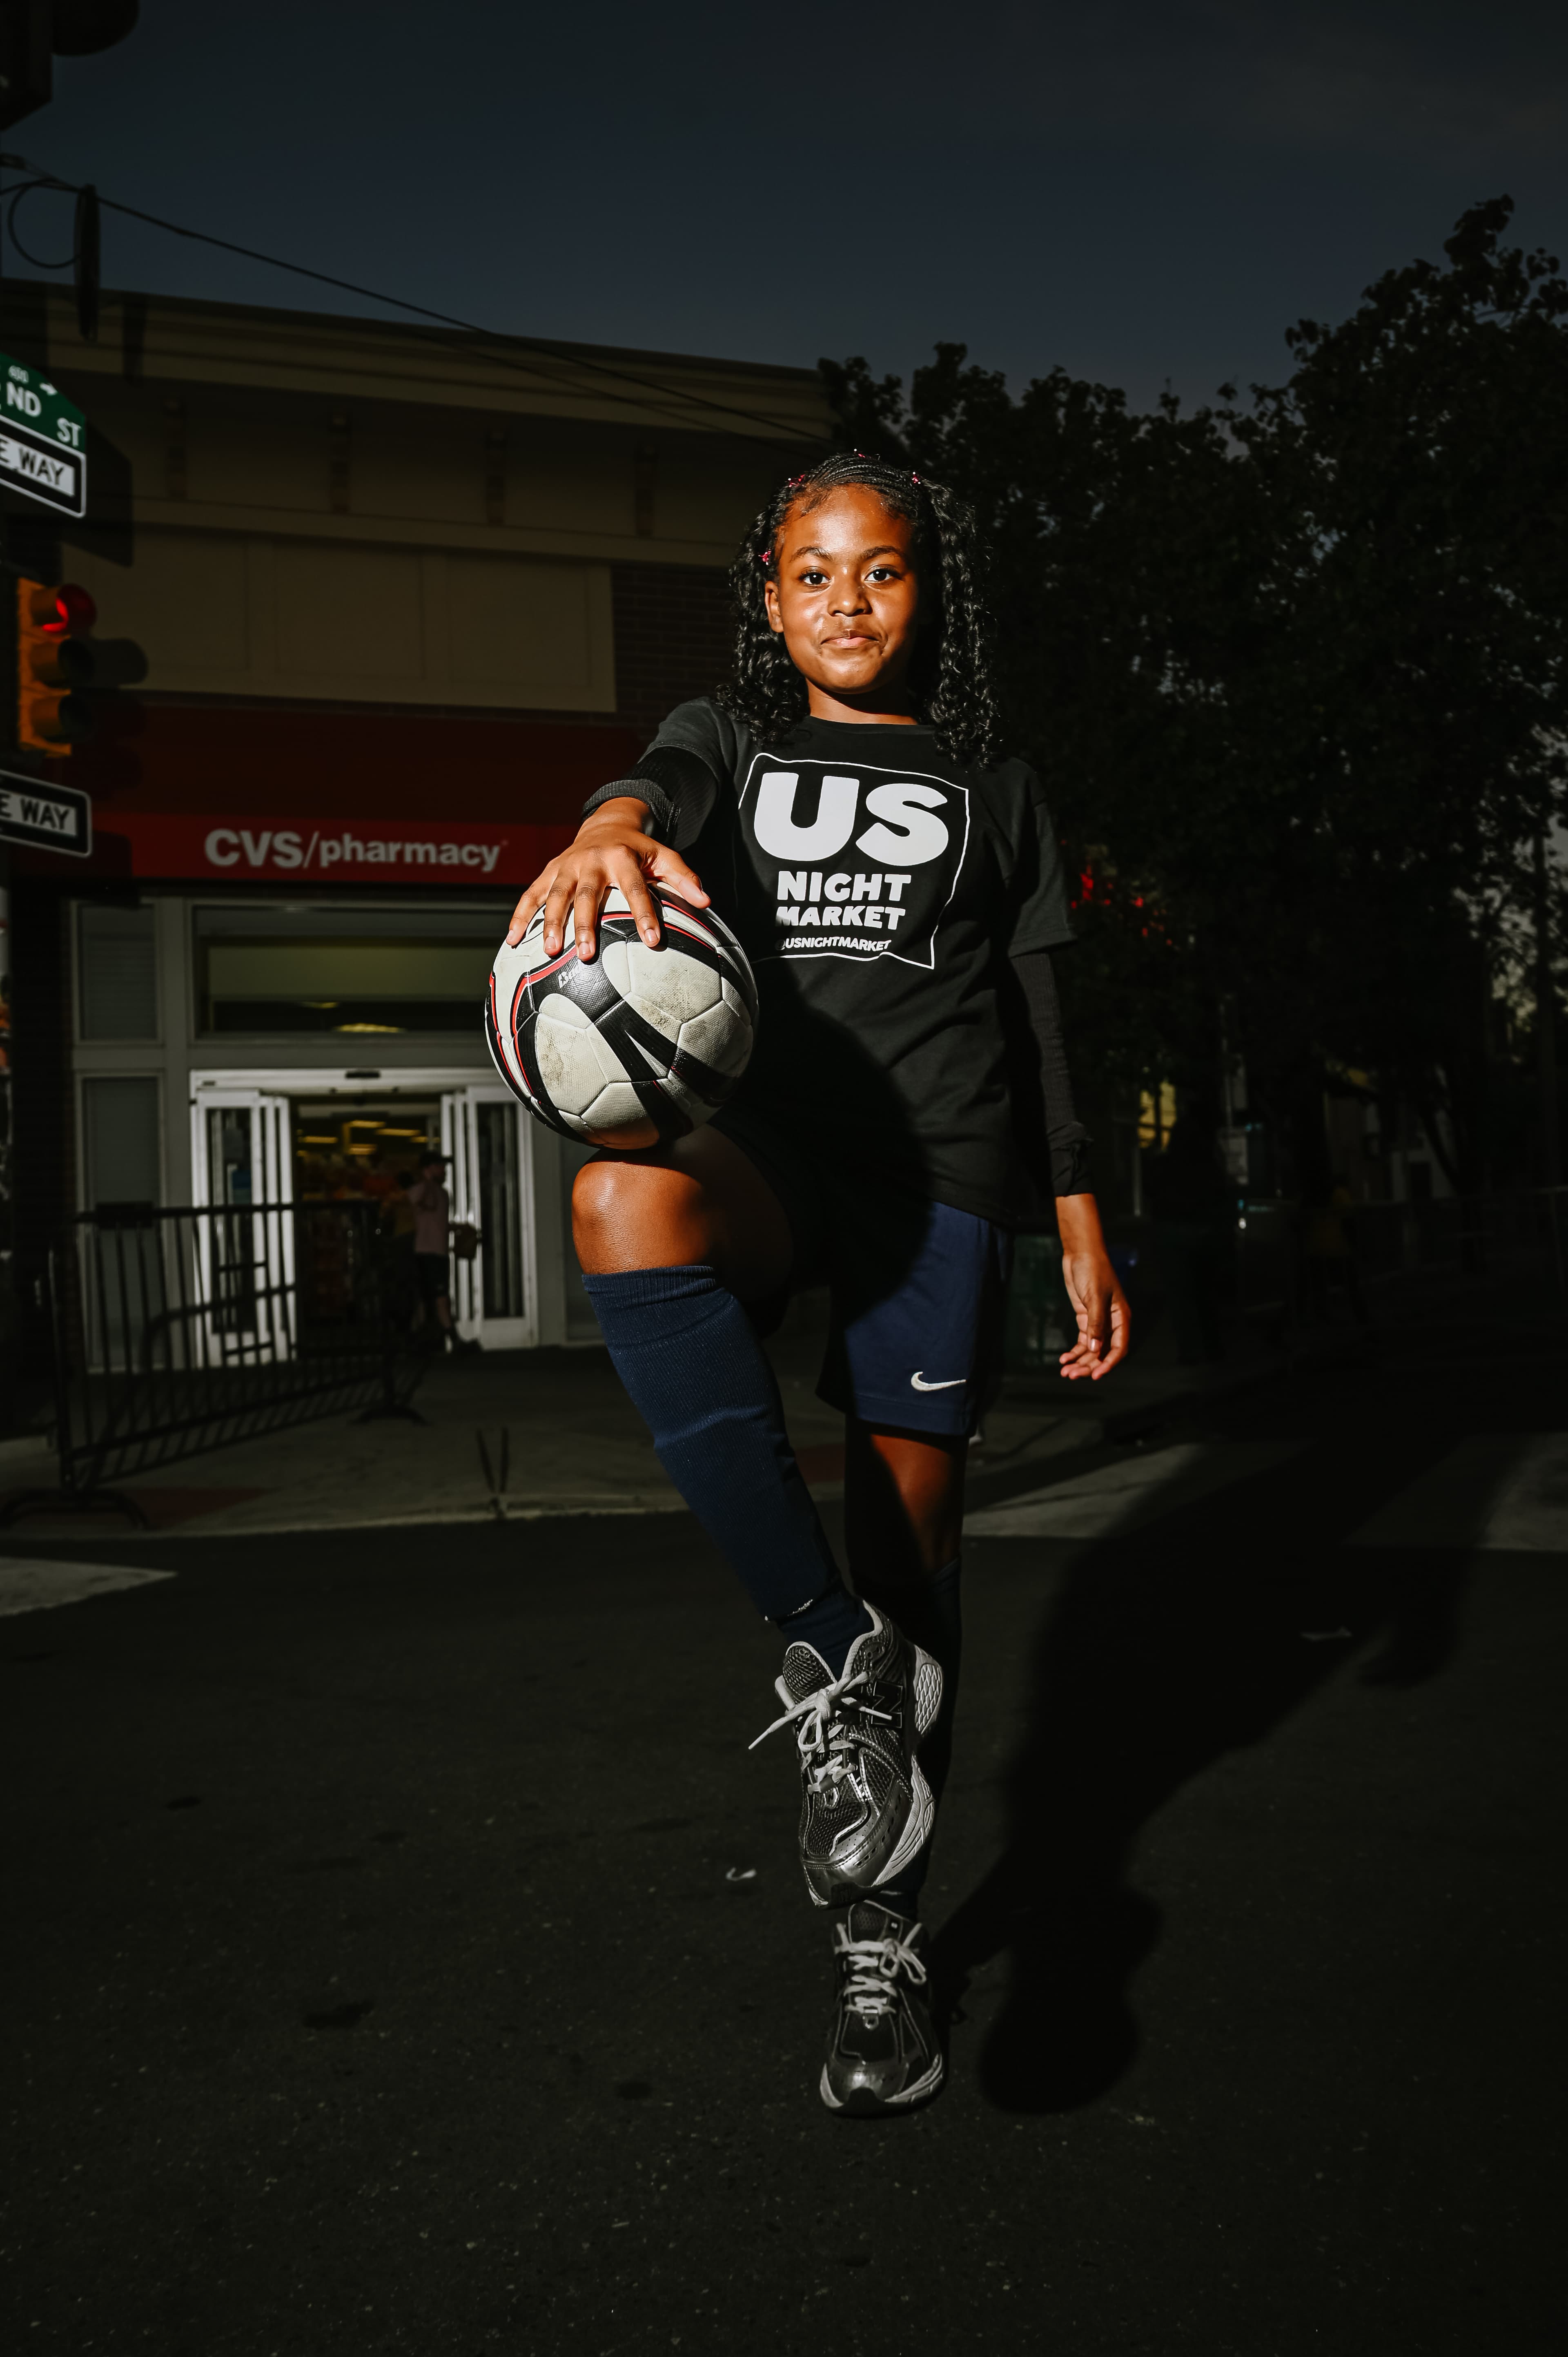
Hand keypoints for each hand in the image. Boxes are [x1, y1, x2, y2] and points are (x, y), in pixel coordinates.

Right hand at [505, 797, 709, 961]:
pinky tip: (513, 941)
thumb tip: (707, 902)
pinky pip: (530, 895)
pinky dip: (520, 917)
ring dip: (551, 923)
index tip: (652, 941)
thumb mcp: (664, 857)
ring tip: (550, 951)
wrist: (606, 825)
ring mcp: (566, 867)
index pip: (635, 889)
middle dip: (585, 924)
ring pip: (556, 895)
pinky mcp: (549, 872)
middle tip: (585, 954)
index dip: (644, 914)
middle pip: (587, 895)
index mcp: (622, 858)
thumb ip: (684, 879)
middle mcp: (591, 861)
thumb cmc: (639, 850)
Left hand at [1054, 1193, 1130, 1380]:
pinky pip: (1082, 1340)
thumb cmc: (1093, 1271)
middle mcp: (1111, 1323)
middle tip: (1072, 1375)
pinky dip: (1074, 1351)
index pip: (1118, 1348)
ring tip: (1065, 1372)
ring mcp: (1098, 1321)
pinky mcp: (1085, 1318)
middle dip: (1088, 1365)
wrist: (1081, 1253)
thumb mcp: (1095, 1296)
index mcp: (1121, 1318)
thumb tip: (1094, 1349)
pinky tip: (1063, 1359)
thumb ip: (1095, 1324)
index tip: (1095, 1375)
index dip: (1108, 1363)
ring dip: (1079, 1361)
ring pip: (1091, 1349)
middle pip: (1102, 1352)